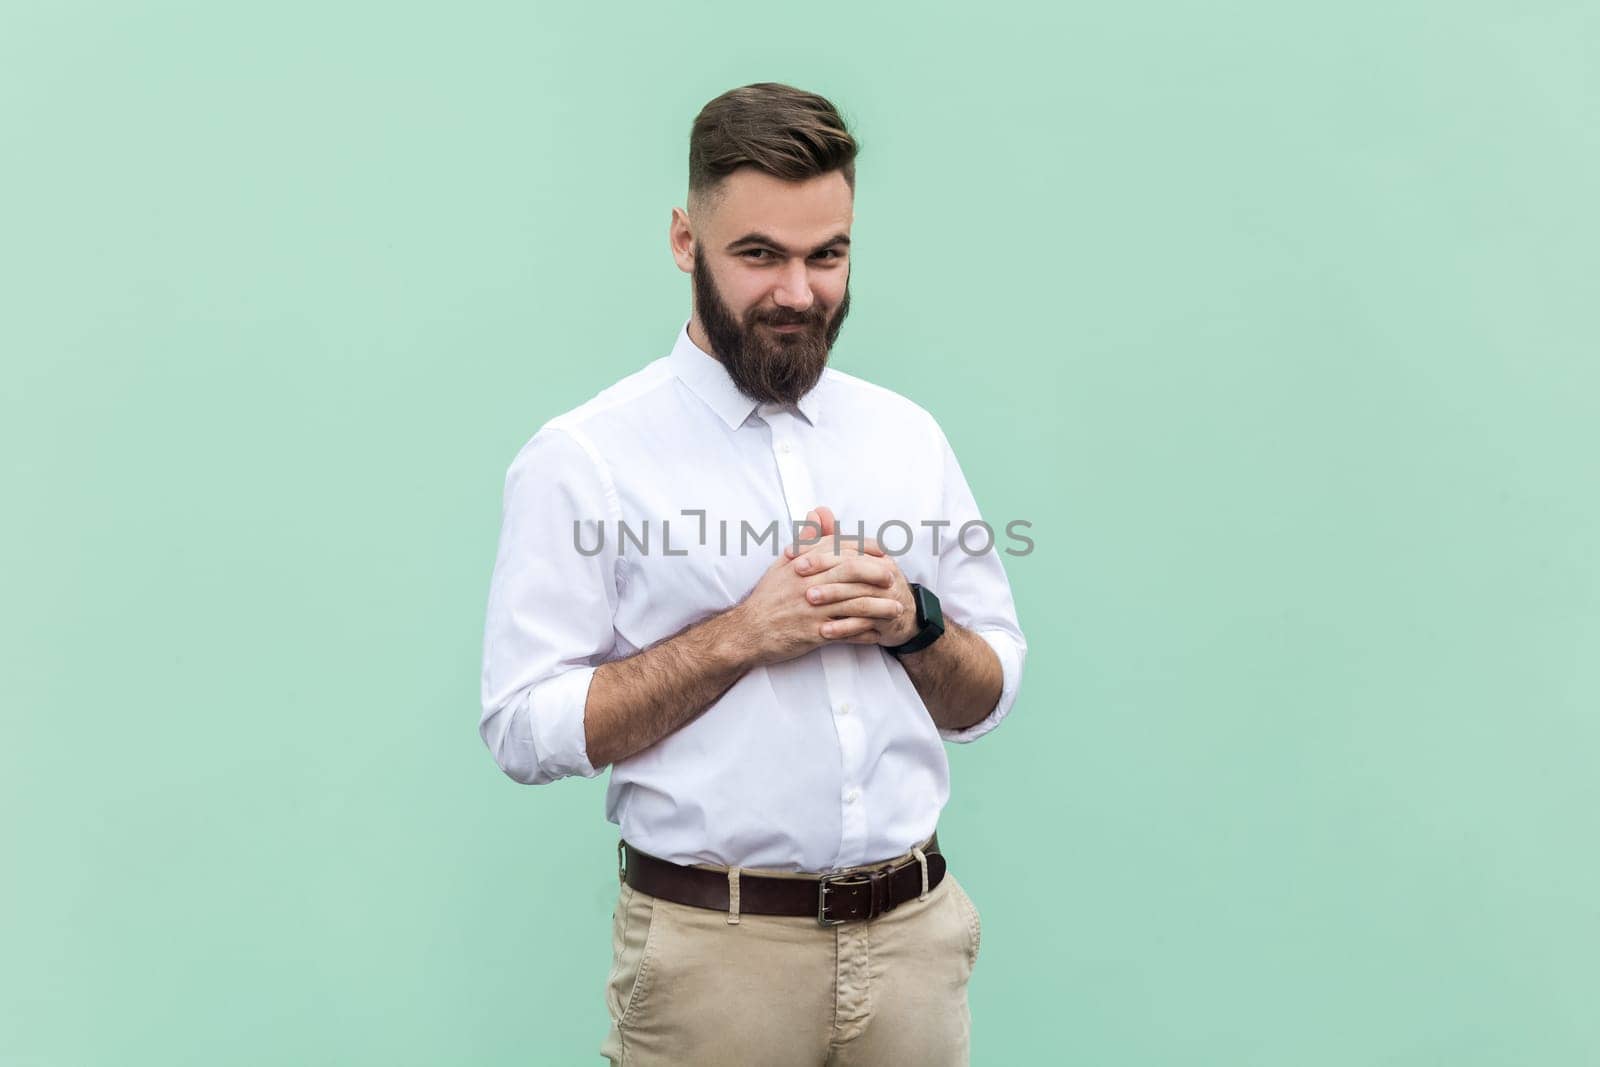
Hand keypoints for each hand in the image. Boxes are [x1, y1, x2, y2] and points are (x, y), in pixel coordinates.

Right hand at [727, 506, 906, 665]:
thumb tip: (818, 512)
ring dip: (879, 605)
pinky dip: (865, 630)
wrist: (748, 631)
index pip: (839, 548)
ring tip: (896, 608)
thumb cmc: (768, 597)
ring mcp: (812, 608)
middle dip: (877, 573)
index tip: (883, 553)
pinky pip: (846, 630)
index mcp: (803, 563)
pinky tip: (878, 632)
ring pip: (854, 602)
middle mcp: (808, 582)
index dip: (865, 549)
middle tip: (894, 577)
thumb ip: (806, 539)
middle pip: (851, 571)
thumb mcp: (783, 564)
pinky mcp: (813, 632)